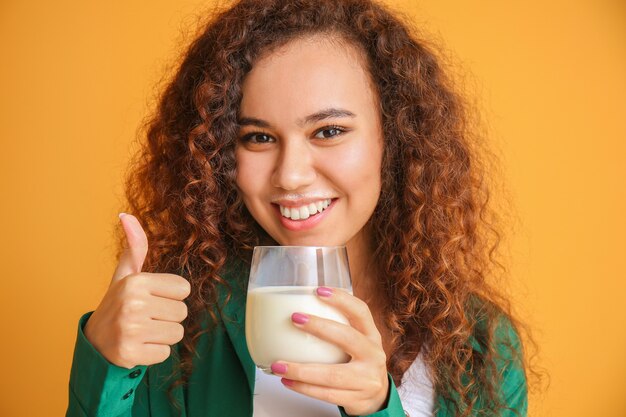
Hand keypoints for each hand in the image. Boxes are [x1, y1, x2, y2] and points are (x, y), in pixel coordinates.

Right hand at [83, 213, 190, 368]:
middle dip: (168, 316)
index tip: (152, 298)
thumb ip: (135, 246)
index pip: (183, 289)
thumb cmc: (118, 303)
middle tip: (146, 316)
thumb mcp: (126, 274)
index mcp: (136, 281)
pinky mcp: (130, 353)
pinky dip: (155, 352)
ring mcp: (130, 330)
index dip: (171, 295)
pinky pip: (165, 353)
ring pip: (177, 333)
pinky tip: (139, 345)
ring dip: (163, 335)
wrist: (95, 341)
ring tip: (144, 330)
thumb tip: (127, 215)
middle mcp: (132, 304)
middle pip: (182, 312)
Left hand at [270, 287, 388, 415]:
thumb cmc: (359, 363)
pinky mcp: (356, 399)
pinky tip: (288, 381)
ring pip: (332, 375)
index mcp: (371, 335)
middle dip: (319, 327)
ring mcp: (366, 379)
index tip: (318, 290)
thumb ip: (338, 327)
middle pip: (348, 338)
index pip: (361, 312)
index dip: (342, 299)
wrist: (377, 396)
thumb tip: (299, 309)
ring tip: (279, 365)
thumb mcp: (358, 342)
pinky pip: (326, 394)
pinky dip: (304, 388)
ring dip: (302, 370)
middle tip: (295, 319)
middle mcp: (372, 355)